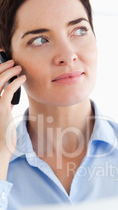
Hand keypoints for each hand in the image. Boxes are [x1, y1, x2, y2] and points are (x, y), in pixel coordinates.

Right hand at [0, 58, 25, 175]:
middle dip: (2, 67)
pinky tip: (23, 79)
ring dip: (10, 72)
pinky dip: (17, 82)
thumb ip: (3, 106)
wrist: (0, 148)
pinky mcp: (1, 107)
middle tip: (12, 62)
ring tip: (18, 68)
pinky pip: (9, 90)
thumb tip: (9, 98)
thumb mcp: (2, 117)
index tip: (6, 66)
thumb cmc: (2, 134)